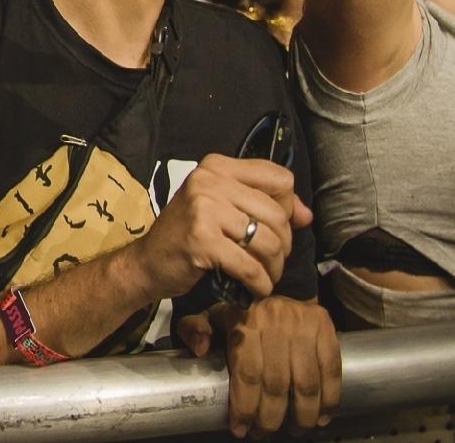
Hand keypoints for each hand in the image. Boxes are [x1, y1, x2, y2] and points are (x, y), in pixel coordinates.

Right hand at [128, 154, 307, 300]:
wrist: (147, 262)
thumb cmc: (188, 234)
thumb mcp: (223, 208)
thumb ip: (264, 205)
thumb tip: (306, 215)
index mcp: (217, 166)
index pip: (280, 179)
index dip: (287, 206)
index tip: (274, 226)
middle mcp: (210, 180)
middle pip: (278, 214)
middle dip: (283, 245)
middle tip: (270, 259)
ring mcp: (204, 209)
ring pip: (268, 242)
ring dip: (273, 268)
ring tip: (263, 275)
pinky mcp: (202, 240)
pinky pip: (251, 266)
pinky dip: (260, 284)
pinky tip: (255, 289)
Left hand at [179, 299, 340, 437]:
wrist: (281, 288)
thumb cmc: (243, 311)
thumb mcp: (211, 315)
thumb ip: (194, 329)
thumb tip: (200, 349)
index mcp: (244, 321)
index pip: (247, 372)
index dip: (245, 406)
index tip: (240, 429)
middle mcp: (274, 323)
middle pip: (276, 383)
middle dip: (270, 417)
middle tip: (264, 433)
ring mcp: (303, 325)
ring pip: (305, 382)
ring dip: (302, 415)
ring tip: (295, 430)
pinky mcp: (325, 328)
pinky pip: (331, 370)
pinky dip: (329, 399)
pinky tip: (321, 417)